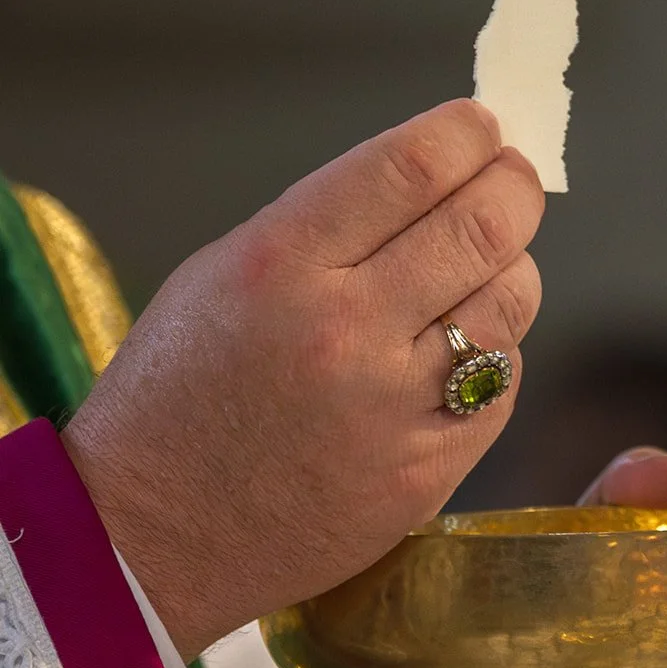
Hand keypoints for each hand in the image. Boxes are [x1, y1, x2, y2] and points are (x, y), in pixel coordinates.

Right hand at [62, 100, 544, 658]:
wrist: (150, 539)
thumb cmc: (177, 397)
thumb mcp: (220, 274)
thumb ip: (328, 225)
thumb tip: (436, 177)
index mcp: (282, 265)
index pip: (415, 165)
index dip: (468, 133)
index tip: (481, 128)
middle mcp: (346, 332)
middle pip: (488, 226)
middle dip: (514, 186)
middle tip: (511, 181)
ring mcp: (394, 410)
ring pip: (511, 303)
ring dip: (507, 272)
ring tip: (476, 272)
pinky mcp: (427, 473)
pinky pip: (501, 386)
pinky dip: (491, 356)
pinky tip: (450, 357)